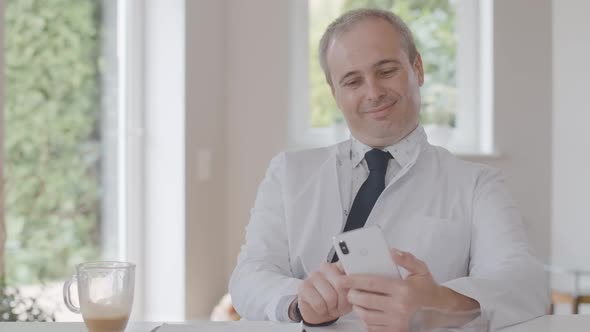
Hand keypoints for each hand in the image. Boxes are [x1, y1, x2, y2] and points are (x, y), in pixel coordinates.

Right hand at [294, 262, 352, 323]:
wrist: (319, 311)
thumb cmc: (336, 301)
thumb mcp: (349, 295)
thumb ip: (354, 287)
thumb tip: (357, 286)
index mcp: (339, 266)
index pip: (348, 267)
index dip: (352, 283)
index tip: (353, 292)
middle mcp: (326, 267)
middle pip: (340, 285)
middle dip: (342, 302)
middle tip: (340, 306)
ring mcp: (314, 275)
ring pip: (330, 296)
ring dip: (332, 308)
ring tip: (331, 307)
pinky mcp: (304, 286)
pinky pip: (318, 303)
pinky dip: (322, 310)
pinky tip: (321, 308)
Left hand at [342, 249, 474, 331]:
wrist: (441, 312)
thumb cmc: (428, 290)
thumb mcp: (421, 270)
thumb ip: (406, 259)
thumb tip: (392, 252)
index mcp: (403, 290)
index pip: (372, 283)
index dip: (354, 280)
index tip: (343, 278)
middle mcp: (400, 307)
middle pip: (365, 300)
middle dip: (353, 294)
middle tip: (349, 289)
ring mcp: (397, 322)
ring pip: (366, 315)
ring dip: (358, 307)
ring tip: (358, 300)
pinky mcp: (396, 331)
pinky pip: (373, 327)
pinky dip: (366, 320)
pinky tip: (368, 312)